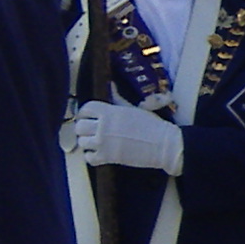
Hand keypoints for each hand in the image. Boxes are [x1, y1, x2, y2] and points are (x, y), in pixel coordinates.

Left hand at [63, 101, 183, 174]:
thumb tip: (110, 85)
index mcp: (109, 111)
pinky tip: (99, 153)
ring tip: (96, 142)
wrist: (164, 145)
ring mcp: (103, 142)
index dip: (85, 113)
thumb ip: (117, 99)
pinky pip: (89, 158)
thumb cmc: (151, 125)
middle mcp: (103, 126)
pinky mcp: (107, 157)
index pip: (85, 109)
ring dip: (88, 142)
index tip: (88, 117)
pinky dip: (92, 156)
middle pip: (80, 126)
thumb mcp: (133, 108)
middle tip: (91, 131)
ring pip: (82, 142)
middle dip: (84, 129)